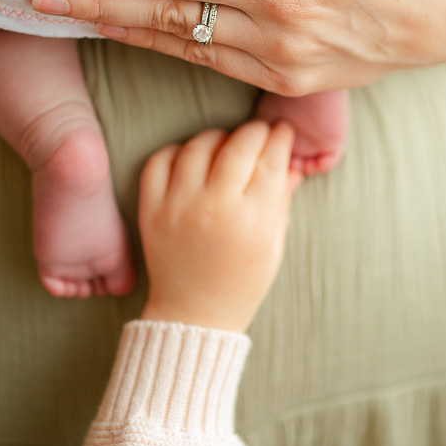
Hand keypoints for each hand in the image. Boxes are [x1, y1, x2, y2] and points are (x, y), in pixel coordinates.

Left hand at [138, 121, 299, 332]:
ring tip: (227, 145)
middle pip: (239, 145)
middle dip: (256, 132)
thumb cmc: (242, 282)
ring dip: (218, 137)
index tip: (283, 132)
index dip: (281, 139)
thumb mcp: (274, 246)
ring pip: (199, 145)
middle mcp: (215, 207)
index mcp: (253, 220)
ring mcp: (179, 206)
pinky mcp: (152, 209)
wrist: (194, 314)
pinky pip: (160, 161)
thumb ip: (282, 201)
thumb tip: (293, 164)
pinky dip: (177, 151)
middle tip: (261, 133)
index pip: (271, 160)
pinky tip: (192, 159)